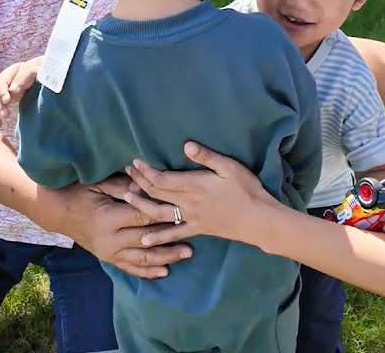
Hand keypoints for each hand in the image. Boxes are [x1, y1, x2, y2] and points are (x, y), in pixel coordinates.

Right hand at [0, 57, 41, 128]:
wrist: (42, 73)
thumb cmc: (39, 69)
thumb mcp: (33, 69)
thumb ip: (23, 77)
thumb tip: (12, 90)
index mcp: (9, 73)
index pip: (1, 82)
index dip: (2, 92)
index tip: (7, 101)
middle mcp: (2, 82)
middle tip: (5, 115)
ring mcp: (2, 92)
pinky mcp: (4, 101)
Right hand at [41, 177, 192, 278]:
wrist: (58, 212)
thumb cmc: (79, 192)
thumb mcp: (98, 184)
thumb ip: (122, 187)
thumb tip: (145, 187)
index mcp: (108, 217)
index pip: (141, 217)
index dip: (162, 214)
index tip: (182, 211)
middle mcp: (109, 239)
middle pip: (146, 240)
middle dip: (170, 238)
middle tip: (192, 236)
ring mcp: (109, 252)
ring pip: (142, 258)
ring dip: (165, 257)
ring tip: (186, 253)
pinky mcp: (108, 258)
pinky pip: (130, 268)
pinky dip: (148, 272)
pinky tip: (164, 271)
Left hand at [120, 141, 281, 247]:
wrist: (258, 220)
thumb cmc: (247, 190)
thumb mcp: (230, 167)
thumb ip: (206, 156)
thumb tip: (185, 145)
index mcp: (194, 184)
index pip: (162, 177)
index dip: (146, 170)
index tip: (135, 162)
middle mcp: (188, 202)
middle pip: (157, 192)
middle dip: (140, 181)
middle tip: (126, 171)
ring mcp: (191, 217)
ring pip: (159, 212)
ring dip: (141, 204)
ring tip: (126, 197)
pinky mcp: (198, 229)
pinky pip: (174, 233)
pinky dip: (158, 236)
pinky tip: (144, 240)